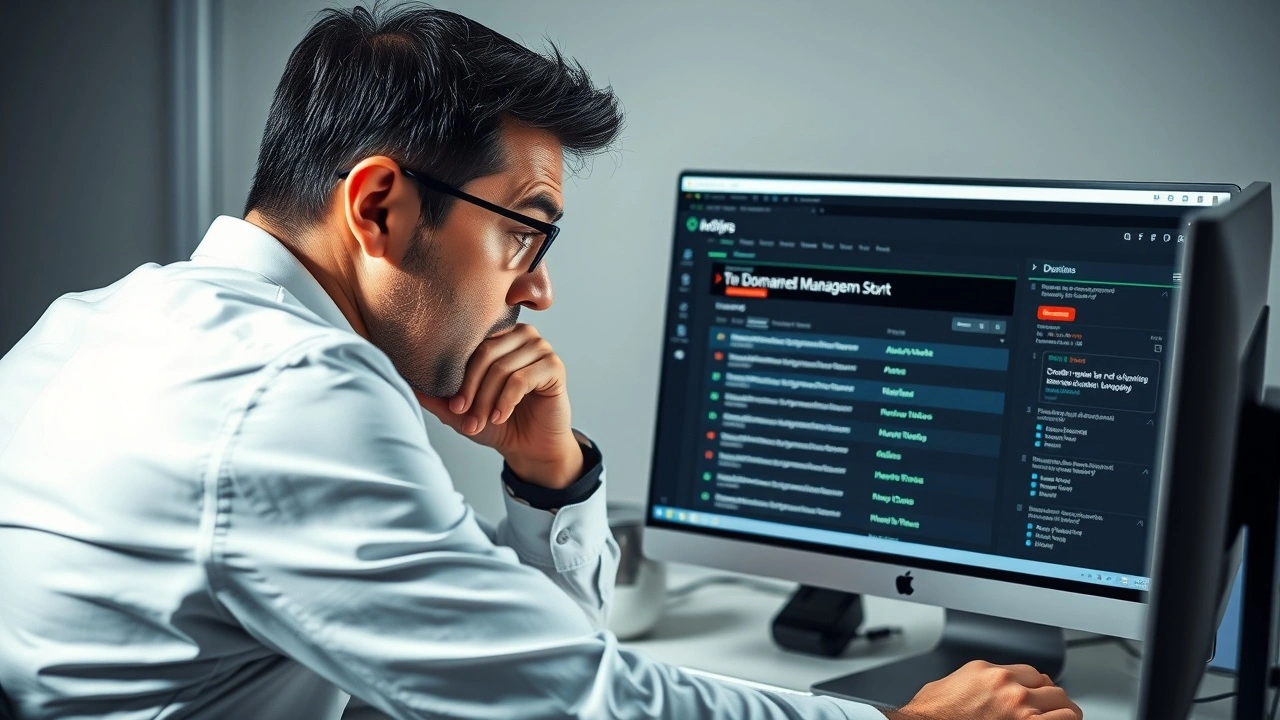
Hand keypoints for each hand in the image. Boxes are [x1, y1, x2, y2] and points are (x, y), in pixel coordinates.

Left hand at [415, 324, 582, 488]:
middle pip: (485, 353)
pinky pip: (522, 379)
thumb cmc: (496, 422)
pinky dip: (506, 401)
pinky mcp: (554, 367)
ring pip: (502, 368)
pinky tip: (500, 417)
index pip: (470, 342)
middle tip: (464, 415)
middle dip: (471, 390)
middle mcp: (520, 335)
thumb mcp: (459, 409)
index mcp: (497, 335)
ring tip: (481, 422)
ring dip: (487, 400)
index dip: (458, 374)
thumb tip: (398, 377)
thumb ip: (433, 393)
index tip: (452, 405)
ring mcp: (540, 348)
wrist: (528, 447)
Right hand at [885, 661, 1081, 719]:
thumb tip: (993, 686)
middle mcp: (1010, 688)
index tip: (1038, 696)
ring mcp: (1021, 711)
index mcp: (992, 673)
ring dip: (1063, 713)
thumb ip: (982, 681)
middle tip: (1049, 711)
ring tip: (1061, 719)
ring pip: (1065, 706)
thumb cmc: (935, 713)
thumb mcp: (956, 683)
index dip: (1037, 687)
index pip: (1034, 674)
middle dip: (1051, 700)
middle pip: (1052, 688)